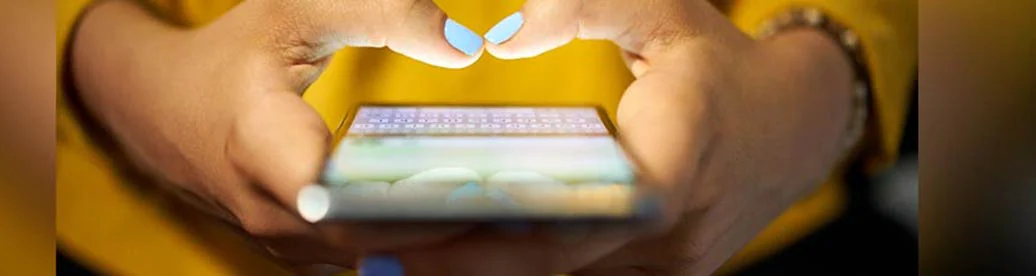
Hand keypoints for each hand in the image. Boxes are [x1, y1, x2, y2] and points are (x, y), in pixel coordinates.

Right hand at [70, 0, 486, 271]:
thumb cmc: (230, 55)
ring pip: (378, 261)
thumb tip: (467, 45)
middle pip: (378, 241)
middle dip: (457, 231)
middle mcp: (271, 215)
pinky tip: (475, 227)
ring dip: (445, 247)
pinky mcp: (301, 253)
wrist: (156, 108)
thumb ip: (383, 14)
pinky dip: (421, 248)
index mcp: (260, 149)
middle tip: (536, 213)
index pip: (349, 200)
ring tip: (519, 223)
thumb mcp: (295, 10)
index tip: (491, 191)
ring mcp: (285, 244)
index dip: (421, 204)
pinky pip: (370, 260)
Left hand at [394, 0, 856, 273]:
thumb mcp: (660, 9)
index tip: (419, 228)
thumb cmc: (715, 60)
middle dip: (459, 264)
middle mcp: (678, 228)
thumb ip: (583, 9)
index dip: (504, 229)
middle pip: (555, 261)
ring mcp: (673, 265)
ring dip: (480, 273)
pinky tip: (453, 262)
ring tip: (391, 262)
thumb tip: (501, 41)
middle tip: (371, 257)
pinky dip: (518, 272)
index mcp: (682, 151)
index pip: (590, 206)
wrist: (794, 125)